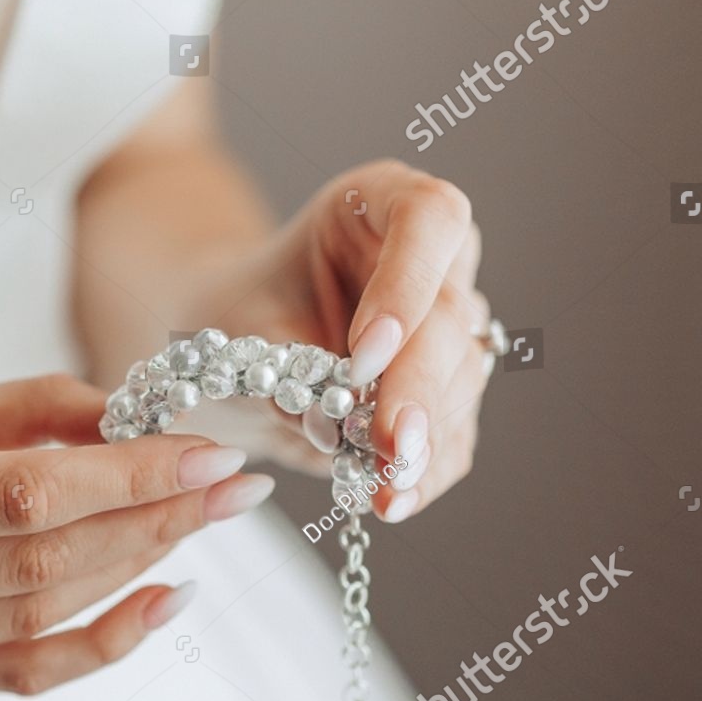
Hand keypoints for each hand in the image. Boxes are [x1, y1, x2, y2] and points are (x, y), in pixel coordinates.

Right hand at [0, 375, 270, 693]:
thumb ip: (18, 409)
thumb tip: (130, 413)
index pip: (27, 494)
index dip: (130, 476)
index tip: (208, 451)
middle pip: (47, 562)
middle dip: (157, 519)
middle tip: (232, 485)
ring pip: (42, 616)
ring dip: (141, 569)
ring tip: (205, 523)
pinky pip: (16, 671)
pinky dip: (100, 644)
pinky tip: (162, 601)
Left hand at [205, 159, 487, 521]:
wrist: (238, 340)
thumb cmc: (238, 309)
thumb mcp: (241, 322)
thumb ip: (284, 360)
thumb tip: (328, 423)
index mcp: (383, 200)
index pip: (429, 220)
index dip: (408, 288)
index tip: (367, 352)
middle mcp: (435, 257)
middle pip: (452, 314)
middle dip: (418, 386)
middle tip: (392, 441)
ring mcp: (453, 323)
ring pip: (463, 377)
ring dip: (427, 438)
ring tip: (389, 484)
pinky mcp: (448, 388)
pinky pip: (454, 431)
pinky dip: (426, 471)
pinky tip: (395, 500)